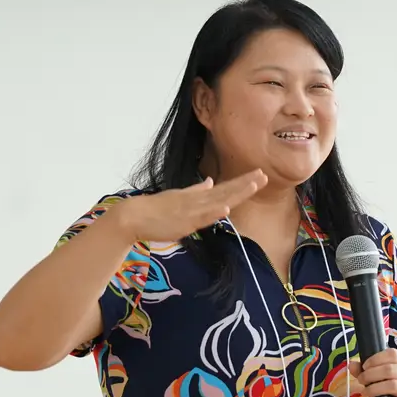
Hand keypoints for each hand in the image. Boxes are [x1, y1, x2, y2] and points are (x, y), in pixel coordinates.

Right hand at [111, 169, 267, 241]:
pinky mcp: (183, 222)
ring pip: (218, 200)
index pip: (225, 188)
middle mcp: (197, 201)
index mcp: (197, 196)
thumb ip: (196, 191)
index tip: (258, 174)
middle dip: (245, 184)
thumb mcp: (179, 197)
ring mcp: (191, 211)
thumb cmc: (155, 209)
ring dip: (236, 193)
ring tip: (253, 185)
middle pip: (226, 191)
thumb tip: (209, 181)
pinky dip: (214, 212)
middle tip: (263, 175)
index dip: (242, 182)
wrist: (133, 216)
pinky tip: (226, 207)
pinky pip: (201, 217)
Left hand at [347, 349, 396, 396]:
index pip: (392, 354)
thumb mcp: (384, 377)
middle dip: (370, 375)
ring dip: (374, 389)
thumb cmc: (395, 389)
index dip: (376, 359)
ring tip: (365, 392)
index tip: (365, 366)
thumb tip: (351, 365)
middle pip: (389, 370)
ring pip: (393, 385)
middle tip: (361, 381)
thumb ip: (367, 370)